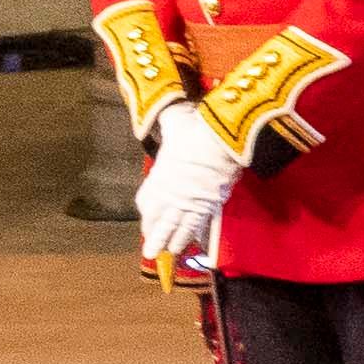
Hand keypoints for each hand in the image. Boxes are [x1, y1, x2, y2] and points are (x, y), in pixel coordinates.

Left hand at [136, 109, 241, 273]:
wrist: (216, 139)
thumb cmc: (194, 127)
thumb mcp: (174, 120)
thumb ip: (167, 120)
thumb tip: (164, 110)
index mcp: (159, 174)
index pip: (146, 200)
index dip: (147, 213)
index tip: (147, 219)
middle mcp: (170, 192)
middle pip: (158, 220)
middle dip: (154, 237)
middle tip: (150, 252)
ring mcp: (188, 201)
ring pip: (176, 228)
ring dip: (172, 242)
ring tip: (168, 253)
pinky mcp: (207, 206)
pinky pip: (198, 227)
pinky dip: (195, 237)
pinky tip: (195, 246)